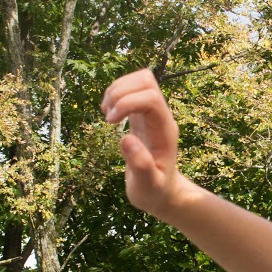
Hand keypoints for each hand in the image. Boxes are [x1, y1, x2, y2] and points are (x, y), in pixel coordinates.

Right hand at [101, 68, 189, 219]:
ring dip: (117, 89)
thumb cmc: (156, 192)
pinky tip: (109, 114)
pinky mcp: (142, 115)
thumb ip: (141, 166)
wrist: (162, 192)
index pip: (152, 98)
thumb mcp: (148, 186)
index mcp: (165, 130)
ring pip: (139, 79)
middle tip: (107, 117)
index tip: (110, 122)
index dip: (128, 102)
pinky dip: (115, 94)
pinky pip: (132, 89)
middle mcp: (161, 117)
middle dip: (121, 91)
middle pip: (146, 80)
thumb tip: (126, 138)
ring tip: (106, 113)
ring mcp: (152, 113)